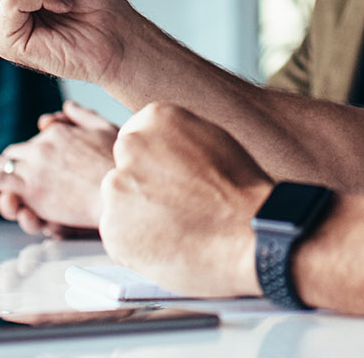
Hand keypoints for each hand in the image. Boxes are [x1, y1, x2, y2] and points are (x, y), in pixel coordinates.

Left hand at [0, 101, 117, 234]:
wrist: (120, 192)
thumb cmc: (118, 165)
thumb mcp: (106, 130)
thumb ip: (84, 116)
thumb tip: (67, 105)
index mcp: (60, 132)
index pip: (35, 139)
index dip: (28, 150)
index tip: (26, 157)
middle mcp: (43, 146)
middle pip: (16, 152)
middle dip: (7, 161)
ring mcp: (35, 167)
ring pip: (3, 165)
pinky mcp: (31, 189)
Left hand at [99, 103, 270, 297]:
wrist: (250, 233)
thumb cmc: (242, 191)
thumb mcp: (212, 139)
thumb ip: (177, 140)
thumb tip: (163, 151)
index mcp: (156, 118)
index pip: (137, 138)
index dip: (156, 164)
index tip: (171, 179)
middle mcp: (131, 146)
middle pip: (124, 168)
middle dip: (142, 187)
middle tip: (174, 206)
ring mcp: (118, 188)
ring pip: (120, 203)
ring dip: (137, 216)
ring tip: (177, 227)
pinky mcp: (112, 229)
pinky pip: (118, 236)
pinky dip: (136, 245)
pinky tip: (168, 244)